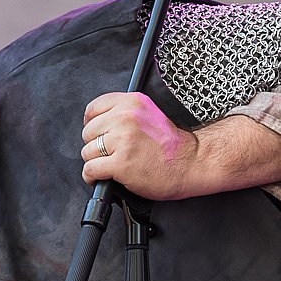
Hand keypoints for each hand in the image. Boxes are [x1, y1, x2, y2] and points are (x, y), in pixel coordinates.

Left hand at [81, 92, 198, 199]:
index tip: (97, 134)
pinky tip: (104, 177)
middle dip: (95, 145)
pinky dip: (93, 177)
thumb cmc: (171, 144)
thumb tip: (95, 123)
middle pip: (88, 132)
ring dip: (96, 162)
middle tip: (111, 153)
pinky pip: (91, 170)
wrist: (192, 162)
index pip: (93, 109)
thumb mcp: (148, 114)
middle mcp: (126, 118)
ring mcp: (123, 140)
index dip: (91, 124)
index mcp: (133, 103)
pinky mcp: (121, 163)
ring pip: (87, 152)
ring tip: (112, 165)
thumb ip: (123, 114)